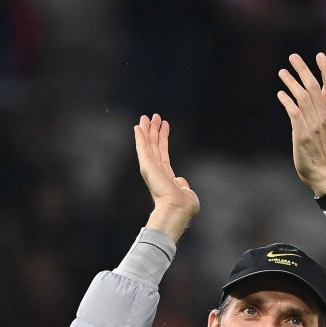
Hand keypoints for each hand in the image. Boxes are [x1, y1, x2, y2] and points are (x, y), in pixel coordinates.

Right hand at [134, 114, 198, 242]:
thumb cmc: (184, 207)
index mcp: (166, 178)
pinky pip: (143, 149)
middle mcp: (157, 172)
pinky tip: (138, 127)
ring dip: (146, 131)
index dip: (163, 139)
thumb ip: (183, 185)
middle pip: (154, 147)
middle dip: (153, 132)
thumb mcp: (187, 194)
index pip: (163, 154)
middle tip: (153, 117)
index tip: (164, 126)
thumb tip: (180, 180)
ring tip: (145, 117)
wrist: (176, 210)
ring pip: (148, 145)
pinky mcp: (147, 167)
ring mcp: (151, 169)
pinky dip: (140, 138)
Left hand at [277, 53, 325, 195]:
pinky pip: (294, 114)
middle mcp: (323, 116)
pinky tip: (280, 94)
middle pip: (314, 87)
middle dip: (304, 70)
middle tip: (293, 56)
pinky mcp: (302, 134)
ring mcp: (313, 124)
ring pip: (304, 97)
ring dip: (292, 83)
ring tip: (282, 72)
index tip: (319, 55)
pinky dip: (287, 102)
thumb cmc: (325, 149)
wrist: (324, 171)